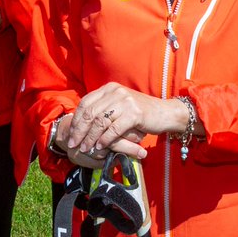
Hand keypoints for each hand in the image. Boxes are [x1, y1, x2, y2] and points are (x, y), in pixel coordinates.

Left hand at [63, 83, 191, 162]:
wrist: (165, 113)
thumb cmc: (141, 112)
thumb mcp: (120, 105)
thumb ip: (104, 109)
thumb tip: (82, 122)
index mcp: (109, 88)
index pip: (85, 103)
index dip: (76, 120)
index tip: (71, 134)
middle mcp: (116, 92)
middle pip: (90, 113)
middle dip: (80, 130)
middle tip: (74, 144)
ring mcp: (125, 102)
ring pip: (100, 122)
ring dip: (90, 137)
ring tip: (85, 148)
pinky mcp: (134, 114)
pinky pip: (114, 129)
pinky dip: (105, 140)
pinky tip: (100, 148)